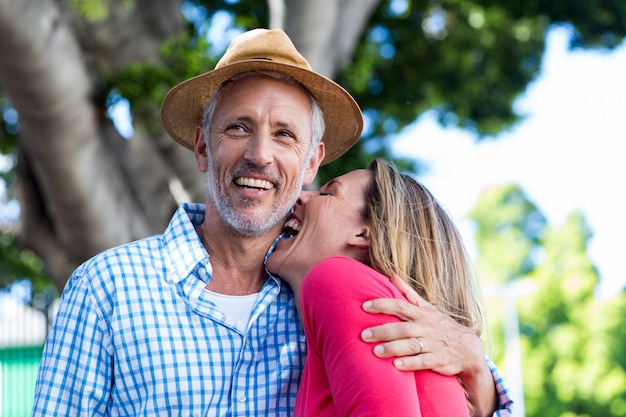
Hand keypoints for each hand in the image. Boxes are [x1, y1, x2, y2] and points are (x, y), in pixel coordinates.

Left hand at [361, 275, 497, 415]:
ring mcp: (432, 344)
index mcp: (421, 314)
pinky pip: (422, 362)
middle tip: (363, 335)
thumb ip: (407, 293)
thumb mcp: (427, 307)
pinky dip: (410, 364)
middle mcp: (425, 328)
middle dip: (382, 331)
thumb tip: (391, 276)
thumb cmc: (440, 326)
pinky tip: (396, 365)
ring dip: (392, 348)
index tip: (364, 307)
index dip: (382, 305)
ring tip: (375, 352)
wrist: (468, 348)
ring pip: (410, 345)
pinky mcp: (437, 360)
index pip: (399, 306)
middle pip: (401, 328)